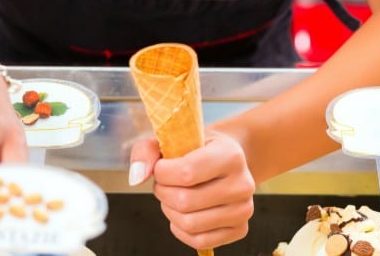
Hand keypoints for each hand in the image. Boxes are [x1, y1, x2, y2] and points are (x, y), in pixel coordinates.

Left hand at [129, 132, 255, 250]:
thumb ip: (147, 151)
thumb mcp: (173, 138)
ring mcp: (244, 209)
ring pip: (190, 224)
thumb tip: (136, 178)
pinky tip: (182, 213)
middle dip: (163, 193)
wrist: (228, 160)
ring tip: (173, 197)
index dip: (162, 173)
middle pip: (185, 202)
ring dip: (170, 211)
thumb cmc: (198, 149)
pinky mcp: (241, 229)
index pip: (186, 173)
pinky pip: (200, 241)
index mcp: (230, 155)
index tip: (161, 167)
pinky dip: (181, 230)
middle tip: (164, 184)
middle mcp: (243, 184)